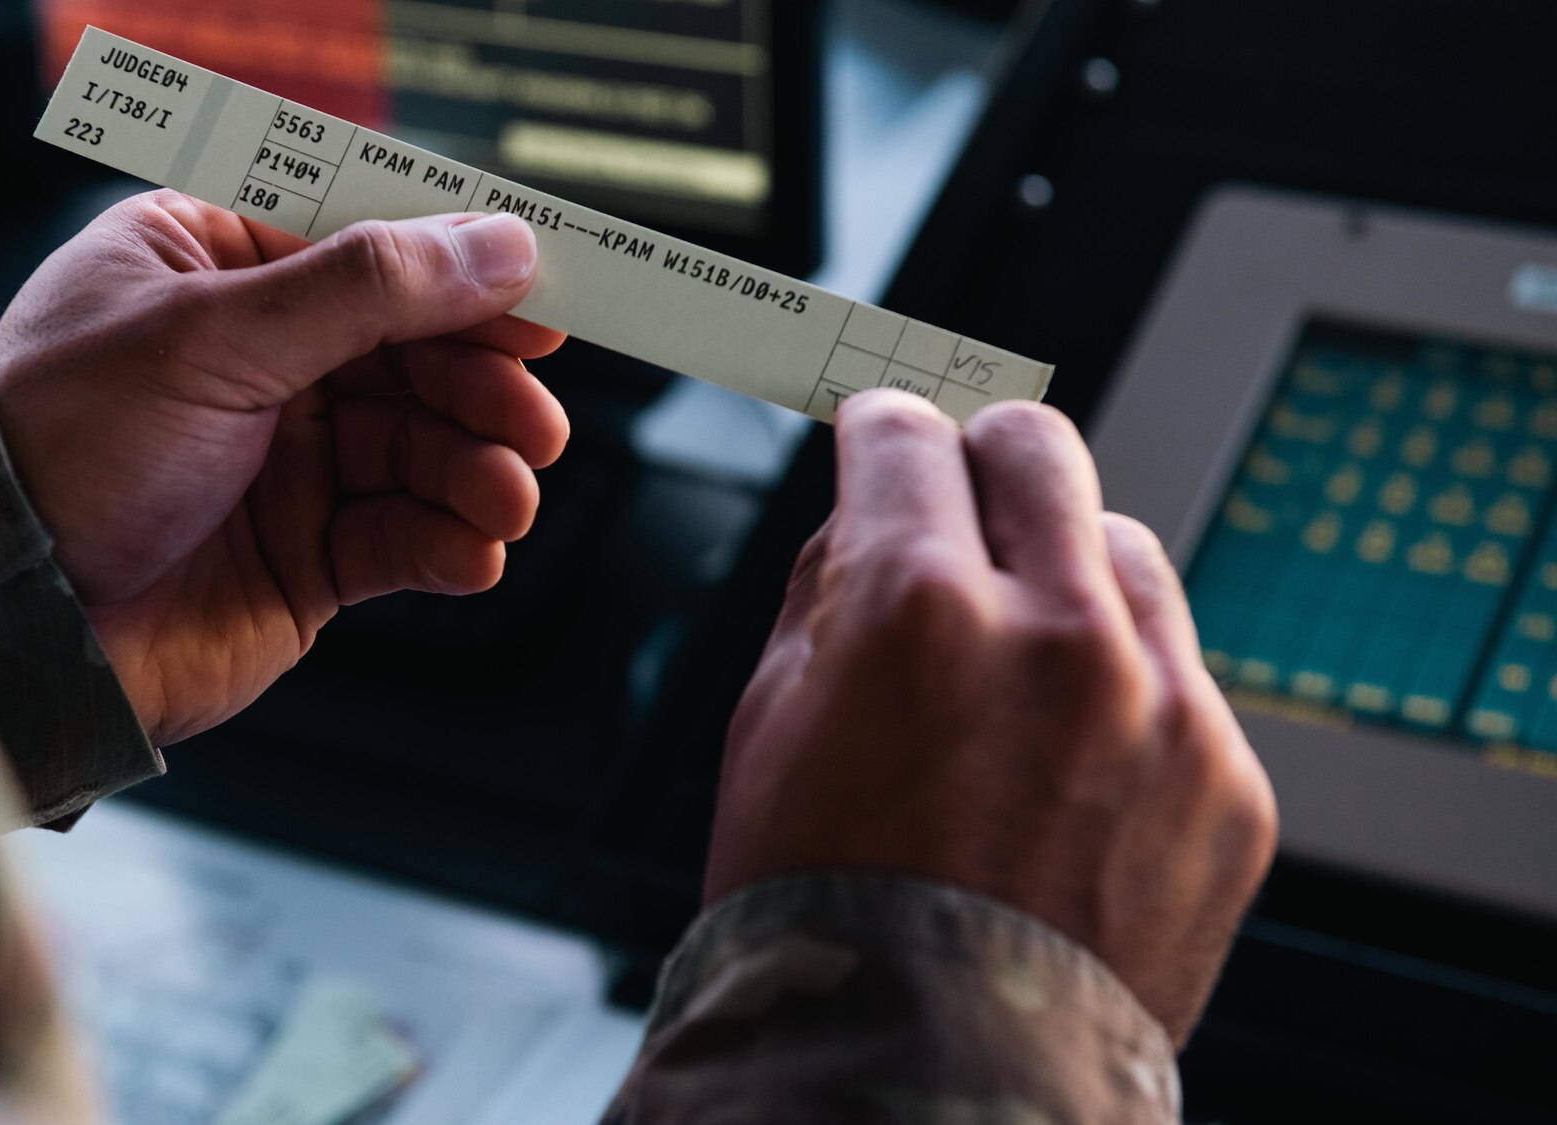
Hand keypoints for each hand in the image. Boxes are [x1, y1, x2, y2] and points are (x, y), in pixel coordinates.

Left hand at [0, 190, 568, 745]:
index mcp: (219, 269)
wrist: (10, 619)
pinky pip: (403, 537)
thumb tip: (487, 246)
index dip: (462, 275)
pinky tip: (470, 549)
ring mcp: (285, 461)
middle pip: (415, 354)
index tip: (538, 303)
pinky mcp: (304, 554)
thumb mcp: (211, 337)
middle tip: (529, 420)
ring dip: (477, 470)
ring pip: (423, 450)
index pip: (370, 249)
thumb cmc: (58, 450)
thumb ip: (362, 289)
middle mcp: (258, 360)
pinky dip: (448, 542)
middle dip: (481, 388)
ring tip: (503, 496)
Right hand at [707, 390, 1276, 1042]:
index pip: (906, 433)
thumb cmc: (823, 917)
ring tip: (1015, 670)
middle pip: (1039, 445)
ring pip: (1122, 547)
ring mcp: (1162, 710)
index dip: (877, 432)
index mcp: (917, 609)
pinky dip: (1121, 690)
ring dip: (1062, 575)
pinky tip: (1068, 771)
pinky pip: (1178, 672)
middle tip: (954, 511)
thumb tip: (875, 506)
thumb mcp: (766, 727)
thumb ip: (827, 587)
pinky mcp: (1229, 783)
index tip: (881, 441)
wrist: (926, 1081)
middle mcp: (1056, 637)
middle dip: (980, 463)